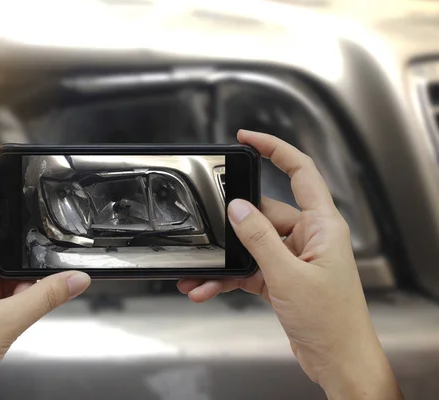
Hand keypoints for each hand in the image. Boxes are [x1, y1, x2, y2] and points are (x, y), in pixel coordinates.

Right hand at [178, 130, 401, 399]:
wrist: (337, 360)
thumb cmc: (331, 320)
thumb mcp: (287, 275)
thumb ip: (259, 239)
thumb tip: (238, 208)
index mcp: (322, 225)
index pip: (301, 171)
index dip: (274, 149)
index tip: (247, 138)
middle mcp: (308, 236)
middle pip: (264, 212)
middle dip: (232, 224)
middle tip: (207, 227)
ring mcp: (293, 257)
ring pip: (251, 245)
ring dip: (225, 258)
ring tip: (199, 272)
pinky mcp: (281, 277)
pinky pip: (248, 268)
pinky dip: (228, 277)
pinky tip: (208, 287)